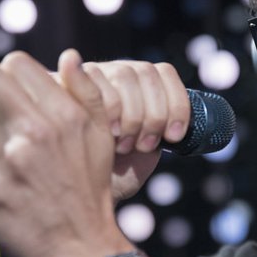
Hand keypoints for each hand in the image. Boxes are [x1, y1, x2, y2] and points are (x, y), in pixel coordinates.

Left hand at [0, 50, 129, 256]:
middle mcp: (26, 136)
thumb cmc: (91, 190)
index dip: (5, 77)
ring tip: (11, 178)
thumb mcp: (101, 137)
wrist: (83, 248)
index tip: (1, 96)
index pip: (12, 65)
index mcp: (57, 116)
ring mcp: (0, 167)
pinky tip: (8, 203)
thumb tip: (68, 57)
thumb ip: (86, 92)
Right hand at [80, 60, 189, 201]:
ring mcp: (95, 73)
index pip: (165, 74)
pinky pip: (94, 79)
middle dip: (154, 114)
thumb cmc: (113, 172)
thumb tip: (187, 131)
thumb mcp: (144, 157)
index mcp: (144, 88)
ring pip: (125, 75)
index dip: (176, 102)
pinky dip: (107, 108)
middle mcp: (121, 74)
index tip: (175, 136)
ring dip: (131, 113)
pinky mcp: (68, 79)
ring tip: (124, 144)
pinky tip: (106, 131)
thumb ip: (162, 141)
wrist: (74, 182)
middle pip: (147, 74)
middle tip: (144, 145)